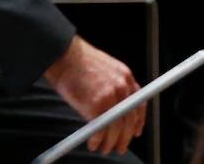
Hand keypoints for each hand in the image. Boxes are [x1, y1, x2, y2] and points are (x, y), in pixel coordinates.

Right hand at [44, 36, 144, 155]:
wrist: (63, 55)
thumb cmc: (78, 63)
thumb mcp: (104, 70)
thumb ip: (113, 87)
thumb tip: (113, 110)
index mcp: (125, 76)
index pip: (139, 103)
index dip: (138, 121)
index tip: (135, 132)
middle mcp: (122, 86)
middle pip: (130, 119)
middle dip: (125, 137)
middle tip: (120, 147)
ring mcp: (110, 96)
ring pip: (117, 128)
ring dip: (111, 142)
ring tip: (104, 148)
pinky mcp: (97, 105)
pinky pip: (102, 130)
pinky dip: (97, 140)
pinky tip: (92, 143)